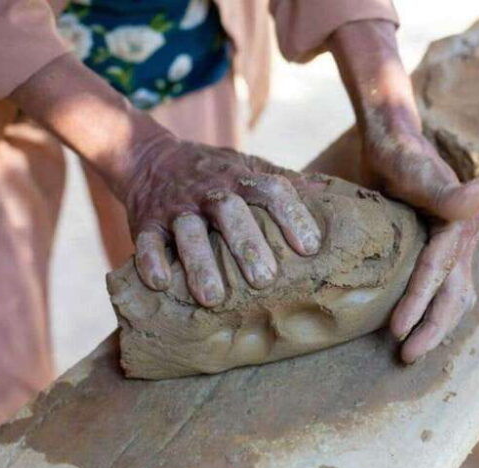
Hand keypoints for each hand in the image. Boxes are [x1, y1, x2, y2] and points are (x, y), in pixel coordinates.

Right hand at [10, 54, 319, 306]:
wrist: (150, 158)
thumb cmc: (214, 173)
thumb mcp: (249, 167)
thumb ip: (284, 182)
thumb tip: (332, 194)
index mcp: (240, 178)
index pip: (271, 189)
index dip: (291, 215)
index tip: (309, 247)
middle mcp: (209, 190)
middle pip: (229, 211)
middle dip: (246, 245)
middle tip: (265, 281)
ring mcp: (176, 206)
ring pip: (188, 230)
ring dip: (200, 263)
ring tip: (213, 298)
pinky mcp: (146, 222)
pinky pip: (146, 240)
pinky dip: (150, 261)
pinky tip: (161, 284)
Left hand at [329, 19, 478, 360]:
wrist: (394, 140)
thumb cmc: (397, 153)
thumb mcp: (412, 167)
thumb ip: (443, 187)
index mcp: (461, 222)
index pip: (439, 272)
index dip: (418, 303)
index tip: (396, 332)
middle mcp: (465, 237)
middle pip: (454, 293)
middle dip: (432, 328)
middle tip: (405, 356)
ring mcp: (457, 245)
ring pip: (454, 295)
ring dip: (436, 324)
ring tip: (411, 350)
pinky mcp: (444, 248)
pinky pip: (445, 287)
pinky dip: (433, 309)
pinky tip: (417, 325)